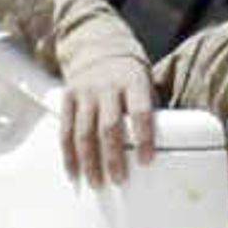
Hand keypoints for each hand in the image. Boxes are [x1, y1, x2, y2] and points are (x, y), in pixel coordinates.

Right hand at [60, 55, 159, 186]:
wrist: (98, 45)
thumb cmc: (128, 73)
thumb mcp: (145, 83)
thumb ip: (147, 110)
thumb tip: (162, 146)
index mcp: (132, 81)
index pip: (140, 112)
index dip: (144, 138)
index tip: (146, 161)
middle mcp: (107, 86)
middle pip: (109, 127)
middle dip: (113, 157)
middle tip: (119, 179)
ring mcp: (84, 92)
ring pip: (84, 132)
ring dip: (90, 162)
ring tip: (97, 182)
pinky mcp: (68, 97)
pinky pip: (66, 130)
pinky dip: (69, 154)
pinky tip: (74, 171)